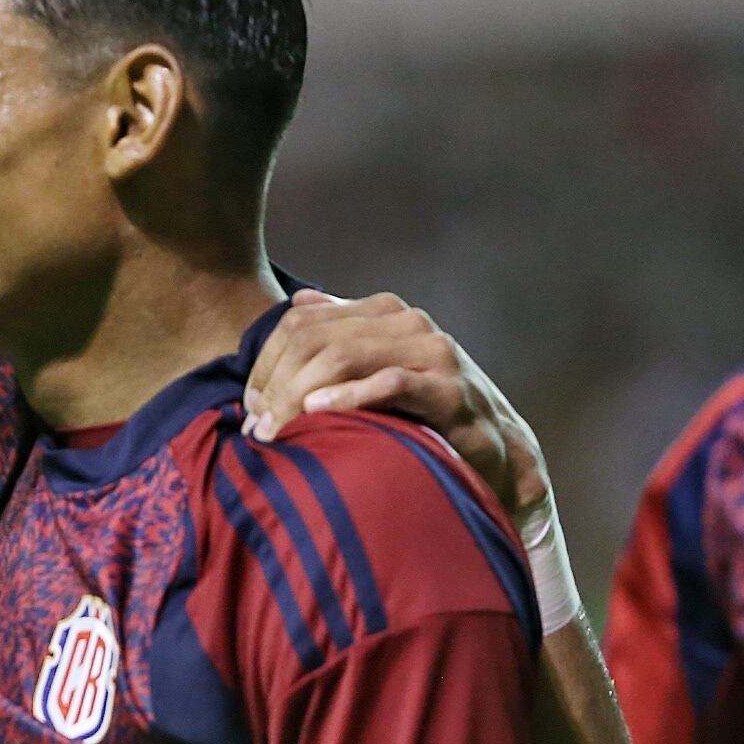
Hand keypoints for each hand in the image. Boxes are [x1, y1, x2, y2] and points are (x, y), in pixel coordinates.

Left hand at [243, 289, 551, 516]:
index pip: (300, 323)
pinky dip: (348, 397)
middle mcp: (407, 322)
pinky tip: (318, 414)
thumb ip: (341, 332)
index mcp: (383, 312)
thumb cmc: (423, 410)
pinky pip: (390, 383)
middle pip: (314, 340)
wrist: (493, 444)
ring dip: (298, 397)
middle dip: (275, 385)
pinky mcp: (449, 389)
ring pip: (343, 357)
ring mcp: (431, 352)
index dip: (265, 364)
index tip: (250, 408)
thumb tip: (300, 299)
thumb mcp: (376, 366)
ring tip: (277, 432)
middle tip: (257, 429)